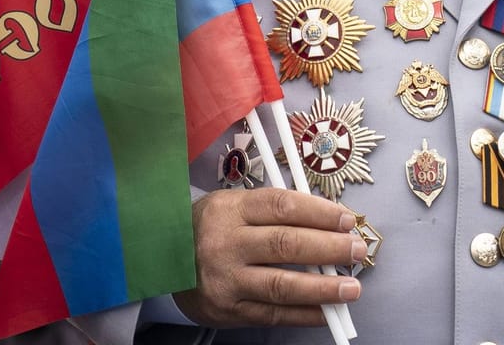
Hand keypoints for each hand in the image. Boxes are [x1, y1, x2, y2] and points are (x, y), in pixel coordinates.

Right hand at [172, 188, 363, 327]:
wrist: (162, 262)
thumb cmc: (206, 230)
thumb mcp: (228, 208)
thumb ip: (271, 213)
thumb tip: (327, 225)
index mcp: (227, 210)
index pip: (281, 206)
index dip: (319, 212)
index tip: (347, 220)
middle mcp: (224, 242)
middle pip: (286, 244)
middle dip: (330, 248)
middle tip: (357, 250)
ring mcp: (225, 278)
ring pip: (283, 284)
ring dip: (324, 288)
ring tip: (352, 288)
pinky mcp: (228, 309)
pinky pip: (274, 314)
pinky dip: (305, 314)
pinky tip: (327, 311)